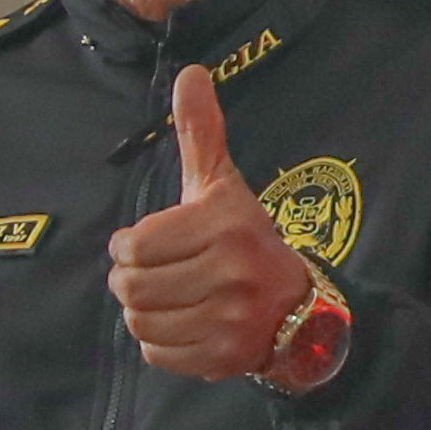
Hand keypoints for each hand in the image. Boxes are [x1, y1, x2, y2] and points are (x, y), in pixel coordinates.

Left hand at [113, 69, 321, 385]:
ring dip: (145, 311)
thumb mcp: (223, 186)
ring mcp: (229, 319)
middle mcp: (230, 273)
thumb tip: (190, 72)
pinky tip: (184, 322)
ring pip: (140, 322)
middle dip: (132, 281)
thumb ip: (201, 133)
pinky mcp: (222, 357)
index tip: (145, 244)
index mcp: (224, 226)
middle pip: (132, 288)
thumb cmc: (247, 240)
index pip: (135, 246)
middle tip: (154, 273)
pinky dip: (161, 342)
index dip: (129, 247)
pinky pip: (156, 353)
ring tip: (169, 297)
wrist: (301, 309)